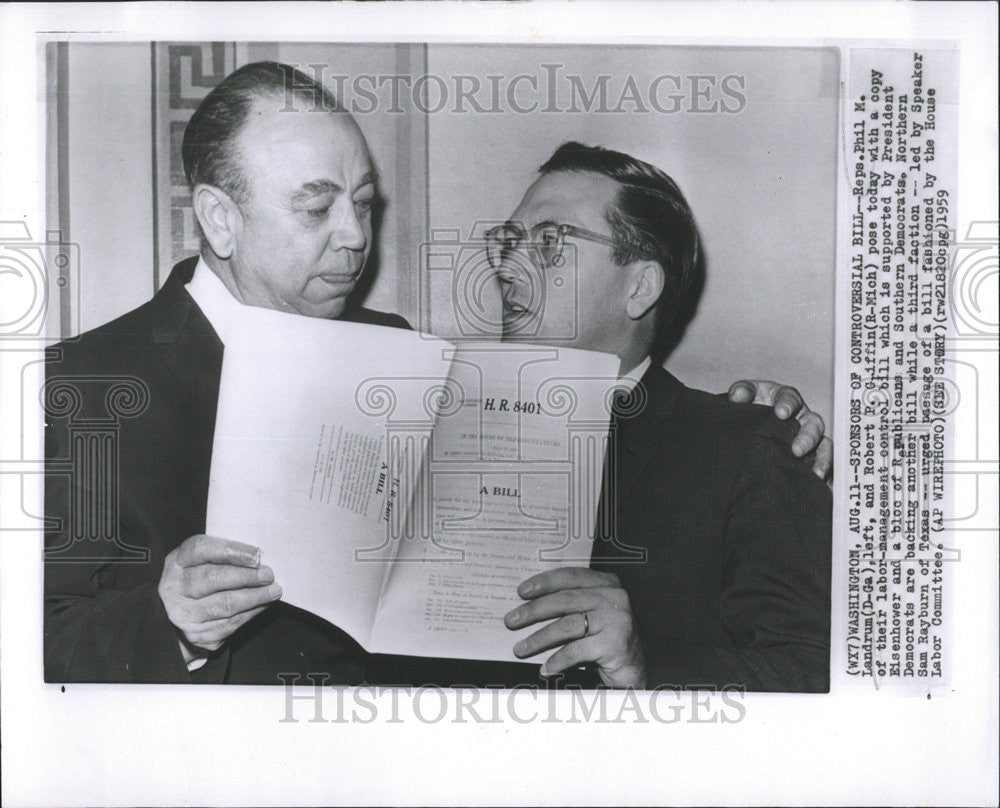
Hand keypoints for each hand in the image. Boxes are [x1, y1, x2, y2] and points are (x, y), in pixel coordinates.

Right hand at [158, 534, 281, 653]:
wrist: (180, 615)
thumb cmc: (198, 579)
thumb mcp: (202, 561)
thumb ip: (224, 555)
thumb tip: (258, 557)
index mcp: (177, 562)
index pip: (201, 550)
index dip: (231, 551)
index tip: (256, 555)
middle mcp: (175, 588)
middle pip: (213, 578)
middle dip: (246, 576)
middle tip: (268, 575)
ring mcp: (185, 613)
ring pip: (224, 604)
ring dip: (254, 597)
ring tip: (273, 590)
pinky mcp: (197, 634)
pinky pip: (229, 624)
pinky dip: (251, 613)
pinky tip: (263, 605)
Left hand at [505, 568, 645, 687]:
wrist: (636, 668)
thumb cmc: (608, 639)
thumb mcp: (592, 614)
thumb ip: (571, 604)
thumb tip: (528, 605)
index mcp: (607, 584)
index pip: (570, 576)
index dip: (544, 582)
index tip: (522, 591)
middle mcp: (614, 597)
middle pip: (564, 600)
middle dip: (533, 611)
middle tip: (511, 620)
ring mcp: (616, 619)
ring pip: (567, 625)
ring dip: (539, 638)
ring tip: (521, 648)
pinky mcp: (615, 643)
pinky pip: (576, 650)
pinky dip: (557, 660)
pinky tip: (545, 668)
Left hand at [728, 379, 832, 479]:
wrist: (747, 423)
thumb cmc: (751, 405)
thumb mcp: (745, 396)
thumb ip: (741, 392)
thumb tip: (738, 395)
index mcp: (785, 399)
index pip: (790, 398)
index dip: (788, 405)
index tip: (781, 413)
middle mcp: (801, 417)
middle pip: (813, 424)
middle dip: (807, 437)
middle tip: (797, 450)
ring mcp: (808, 436)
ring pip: (824, 445)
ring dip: (822, 458)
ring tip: (817, 472)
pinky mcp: (811, 455)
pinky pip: (823, 464)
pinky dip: (825, 473)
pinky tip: (821, 483)